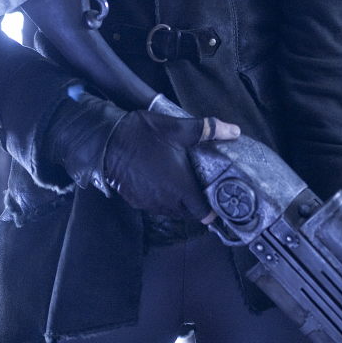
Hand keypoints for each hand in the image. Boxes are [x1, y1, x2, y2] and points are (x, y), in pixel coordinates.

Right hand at [103, 110, 239, 219]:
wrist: (106, 142)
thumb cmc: (144, 135)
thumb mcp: (178, 128)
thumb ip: (208, 130)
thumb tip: (234, 131)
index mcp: (181, 187)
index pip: (204, 214)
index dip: (213, 210)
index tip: (218, 199)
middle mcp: (167, 201)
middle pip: (189, 214)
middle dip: (197, 204)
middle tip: (202, 185)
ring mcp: (150, 203)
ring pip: (172, 211)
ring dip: (179, 202)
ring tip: (183, 182)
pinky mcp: (136, 201)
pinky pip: (156, 206)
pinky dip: (162, 199)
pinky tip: (162, 180)